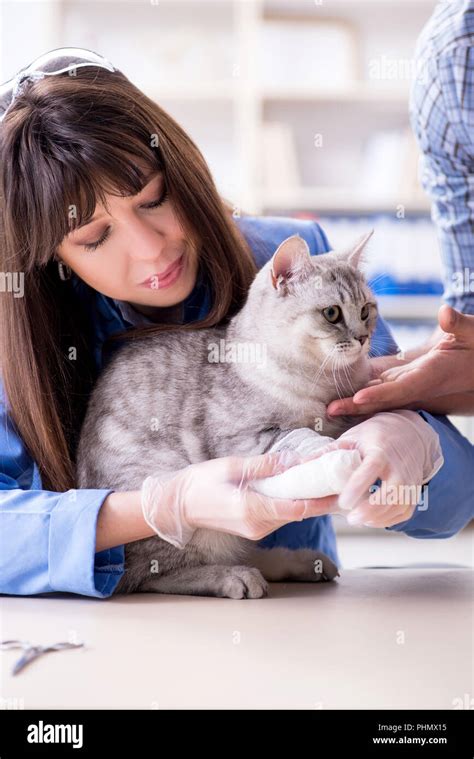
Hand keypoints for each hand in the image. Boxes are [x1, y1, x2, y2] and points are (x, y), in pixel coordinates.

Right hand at [141, 449, 338, 548]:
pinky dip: (293, 502)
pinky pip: (280, 515)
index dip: (321, 500)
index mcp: (251, 510)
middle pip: (298, 512)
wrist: (178, 505)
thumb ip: (264, 466)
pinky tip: (301, 487)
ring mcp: (256, 530)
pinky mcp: (254, 528)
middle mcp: (258, 526)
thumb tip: (292, 461)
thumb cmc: (200, 483)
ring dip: (307, 499)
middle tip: (339, 478)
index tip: (339, 489)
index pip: (296, 508)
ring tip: (325, 478)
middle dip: (319, 496)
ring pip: (290, 514)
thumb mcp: (232, 466)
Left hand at [298, 410, 443, 527]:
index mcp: (380, 452)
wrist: (408, 434)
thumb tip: (300, 465)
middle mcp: (398, 468)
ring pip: (398, 506)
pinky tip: (371, 520)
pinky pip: (404, 512)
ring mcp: (409, 481)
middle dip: (371, 509)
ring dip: (378, 517)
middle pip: (391, 493)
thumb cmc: (373, 436)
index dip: (358, 487)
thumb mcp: (351, 437)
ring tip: (357, 519)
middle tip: (351, 518)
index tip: (343, 502)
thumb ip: (328, 452)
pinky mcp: (413, 492)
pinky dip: (388, 520)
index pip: (371, 470)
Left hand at [327, 306, 473, 416]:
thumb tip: (445, 312)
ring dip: (355, 402)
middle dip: (358, 405)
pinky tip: (343, 395)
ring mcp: (410, 384)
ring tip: (329, 407)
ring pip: (379, 396)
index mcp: (432, 375)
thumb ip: (459, 325)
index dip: (380, 394)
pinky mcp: (405, 379)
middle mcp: (418, 385)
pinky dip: (363, 392)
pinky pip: (382, 389)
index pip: (403, 388)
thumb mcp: (473, 334)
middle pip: (383, 399)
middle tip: (329, 410)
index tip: (359, 398)